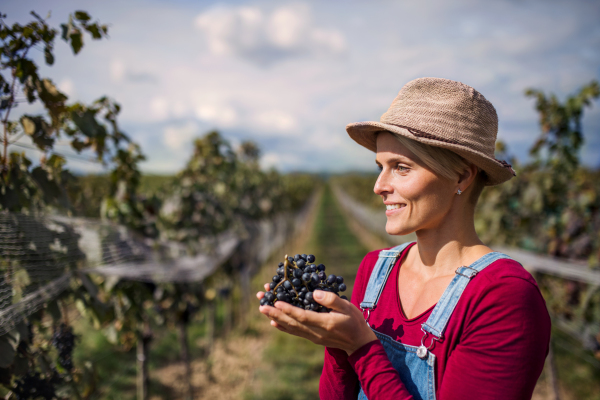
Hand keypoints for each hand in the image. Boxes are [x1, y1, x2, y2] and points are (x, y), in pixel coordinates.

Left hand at [256, 289, 376, 354]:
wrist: (359, 344)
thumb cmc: (355, 321)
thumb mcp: (348, 307)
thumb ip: (332, 300)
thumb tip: (314, 293)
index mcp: (325, 323)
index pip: (303, 316)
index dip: (288, 309)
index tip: (276, 301)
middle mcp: (316, 332)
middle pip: (292, 322)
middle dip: (276, 312)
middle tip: (261, 304)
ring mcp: (313, 336)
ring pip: (291, 327)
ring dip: (276, 318)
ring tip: (263, 309)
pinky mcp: (312, 338)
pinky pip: (294, 332)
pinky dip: (283, 327)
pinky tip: (273, 322)